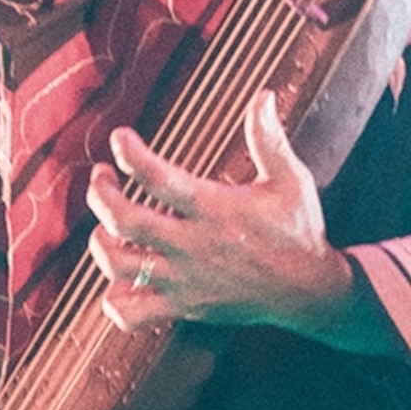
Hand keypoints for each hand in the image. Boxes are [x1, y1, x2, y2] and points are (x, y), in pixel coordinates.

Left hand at [87, 90, 385, 348]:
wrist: (309, 291)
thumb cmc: (298, 230)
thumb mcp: (290, 179)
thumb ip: (268, 138)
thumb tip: (263, 95)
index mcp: (214, 209)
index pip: (158, 178)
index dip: (130, 154)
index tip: (119, 138)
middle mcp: (193, 245)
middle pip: (124, 221)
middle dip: (101, 194)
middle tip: (101, 176)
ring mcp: (185, 280)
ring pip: (119, 265)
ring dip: (101, 241)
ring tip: (106, 224)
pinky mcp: (184, 307)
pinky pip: (132, 314)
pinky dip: (115, 299)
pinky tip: (122, 278)